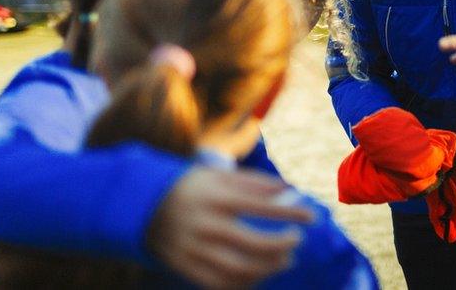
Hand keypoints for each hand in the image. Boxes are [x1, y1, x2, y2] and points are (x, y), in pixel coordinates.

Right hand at [148, 167, 314, 288]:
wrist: (143, 204)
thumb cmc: (193, 187)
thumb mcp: (218, 175)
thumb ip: (253, 183)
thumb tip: (288, 192)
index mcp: (215, 196)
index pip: (261, 206)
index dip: (290, 212)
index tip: (312, 217)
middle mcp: (204, 223)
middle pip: (254, 242)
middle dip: (283, 244)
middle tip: (297, 240)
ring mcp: (193, 248)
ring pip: (239, 268)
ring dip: (269, 267)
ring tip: (285, 260)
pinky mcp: (185, 265)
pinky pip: (220, 282)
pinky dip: (246, 282)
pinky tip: (261, 274)